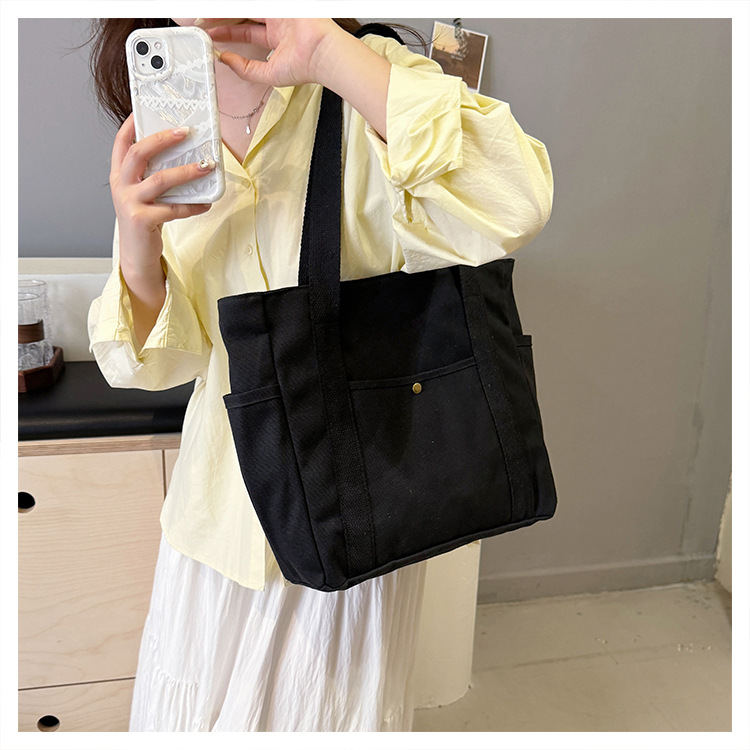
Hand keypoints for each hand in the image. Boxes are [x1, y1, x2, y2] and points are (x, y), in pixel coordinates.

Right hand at [110, 114, 213, 276]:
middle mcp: (121, 186)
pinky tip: (206, 203)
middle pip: (139, 153)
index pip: (121, 143)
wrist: (137, 255)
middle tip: (186, 132)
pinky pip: (173, 208)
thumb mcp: (143, 194)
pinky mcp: (142, 220)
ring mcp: (130, 203)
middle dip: (163, 139)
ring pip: (160, 179)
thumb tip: (184, 156)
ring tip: (206, 167)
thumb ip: (152, 176)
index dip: (131, 125)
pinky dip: (192, 205)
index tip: (144, 109)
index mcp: (120, 176)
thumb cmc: (145, 221)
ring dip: (186, 172)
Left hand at [202, 18, 342, 86]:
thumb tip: (224, 60)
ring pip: (247, 8)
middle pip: (243, 16)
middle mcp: (277, 23)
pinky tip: (226, 10)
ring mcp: (279, 11)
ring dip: (228, 11)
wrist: (321, 54)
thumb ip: (245, 69)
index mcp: (276, 39)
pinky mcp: (282, 5)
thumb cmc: (305, 67)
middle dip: (224, 18)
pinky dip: (240, 8)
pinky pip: (257, 5)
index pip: (246, 32)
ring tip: (208, 13)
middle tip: (204, 20)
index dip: (227, 33)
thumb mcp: (268, 74)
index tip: (211, 34)